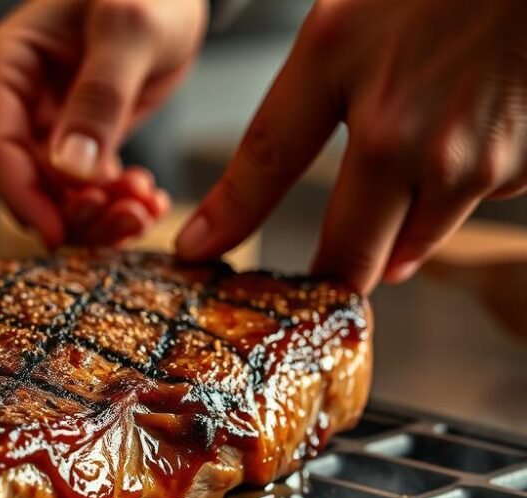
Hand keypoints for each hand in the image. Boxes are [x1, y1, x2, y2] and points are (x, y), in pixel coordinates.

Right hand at [0, 0, 204, 246]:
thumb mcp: (130, 28)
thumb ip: (101, 95)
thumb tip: (71, 171)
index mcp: (1, 67)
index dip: (25, 200)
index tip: (61, 237)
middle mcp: (11, 104)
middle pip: (24, 184)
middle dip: (73, 213)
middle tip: (128, 219)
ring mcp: (41, 126)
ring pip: (55, 197)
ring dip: (99, 215)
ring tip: (145, 208)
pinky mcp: (72, 143)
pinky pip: (83, 191)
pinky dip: (114, 204)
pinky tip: (149, 202)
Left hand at [176, 0, 526, 292]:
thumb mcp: (339, 34)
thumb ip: (294, 124)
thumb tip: (259, 206)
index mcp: (357, 99)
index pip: (269, 175)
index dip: (229, 221)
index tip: (194, 253)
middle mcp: (411, 145)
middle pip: (352, 262)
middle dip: (331, 271)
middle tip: (317, 268)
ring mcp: (474, 165)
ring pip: (411, 245)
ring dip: (395, 230)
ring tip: (406, 161)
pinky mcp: (522, 170)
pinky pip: (468, 205)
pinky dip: (453, 189)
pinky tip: (460, 133)